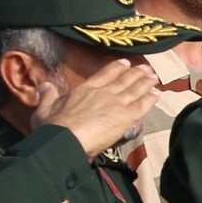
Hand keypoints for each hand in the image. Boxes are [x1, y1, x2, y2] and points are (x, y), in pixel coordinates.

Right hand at [37, 59, 157, 153]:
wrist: (65, 140)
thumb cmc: (52, 127)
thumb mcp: (44, 109)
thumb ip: (48, 96)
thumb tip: (45, 85)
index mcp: (84, 90)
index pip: (104, 75)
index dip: (116, 68)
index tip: (125, 62)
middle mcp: (102, 93)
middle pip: (123, 80)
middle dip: (136, 73)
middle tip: (146, 68)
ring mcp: (115, 103)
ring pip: (134, 90)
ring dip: (145, 83)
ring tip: (154, 77)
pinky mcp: (125, 117)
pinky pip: (141, 106)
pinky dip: (150, 99)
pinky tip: (157, 94)